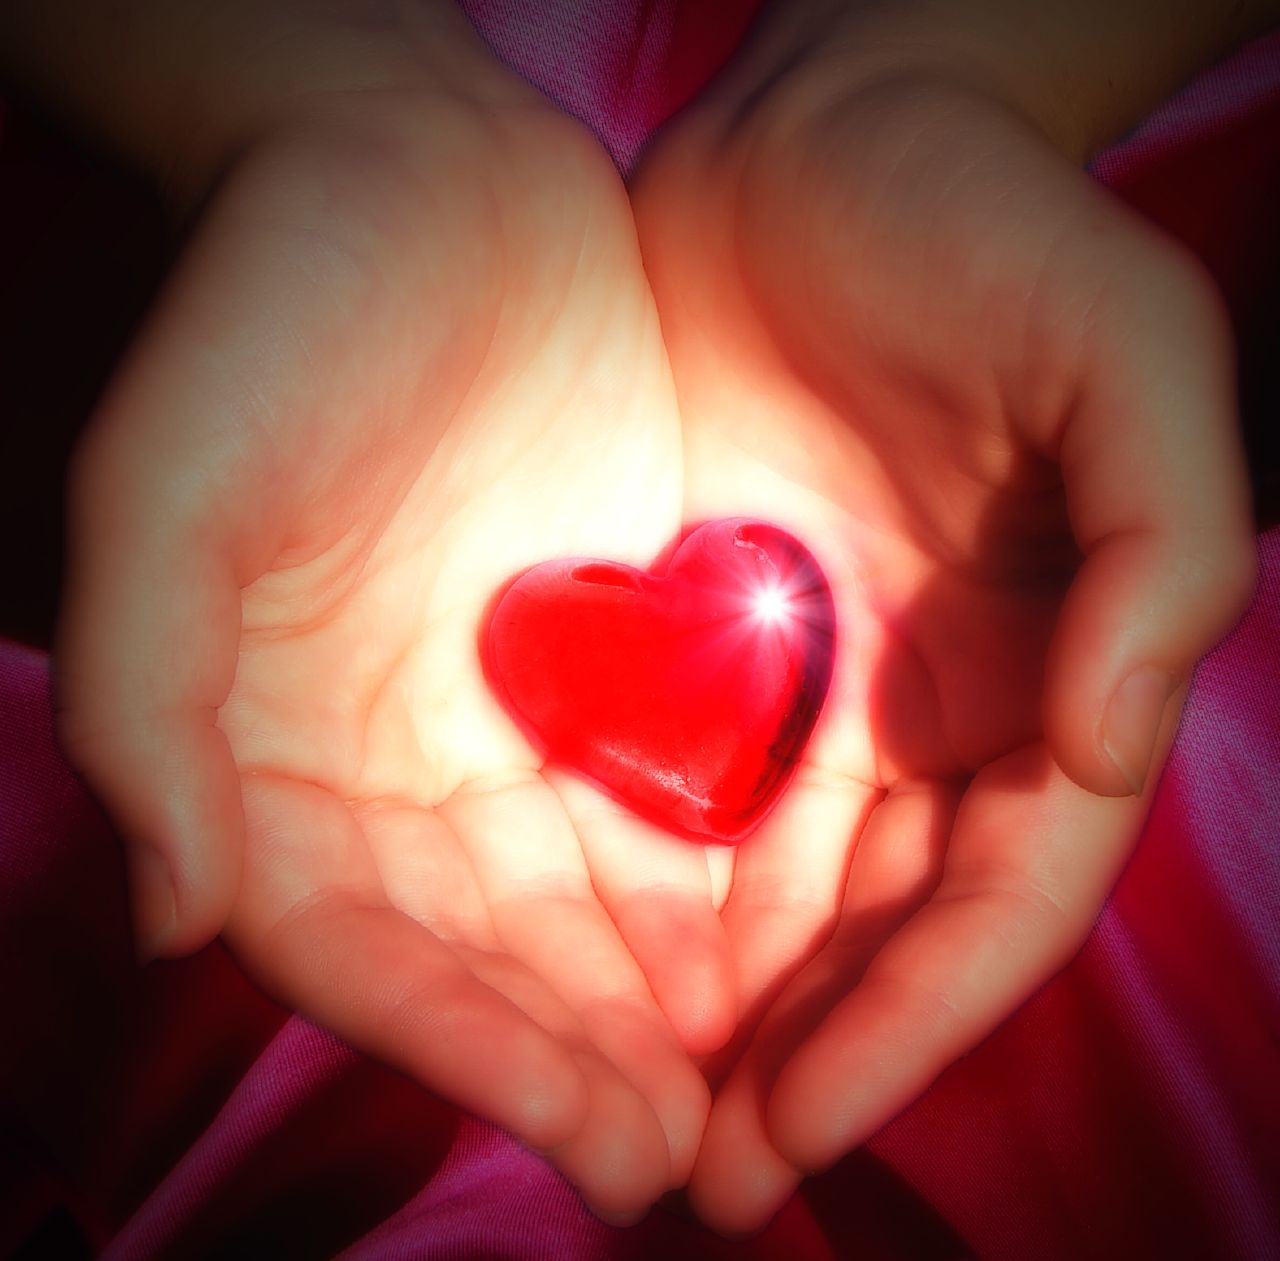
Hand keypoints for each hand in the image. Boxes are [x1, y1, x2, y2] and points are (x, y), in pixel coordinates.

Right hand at [52, 23, 728, 1220]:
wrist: (414, 179)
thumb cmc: (274, 317)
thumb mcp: (172, 485)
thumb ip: (149, 695)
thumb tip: (168, 914)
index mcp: (275, 752)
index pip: (366, 948)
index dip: (472, 1053)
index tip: (603, 1136)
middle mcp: (395, 755)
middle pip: (490, 951)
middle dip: (591, 1058)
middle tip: (706, 1156)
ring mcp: (511, 705)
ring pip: (589, 895)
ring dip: (668, 1002)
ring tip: (767, 1089)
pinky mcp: (613, 644)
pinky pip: (670, 788)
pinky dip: (722, 876)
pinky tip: (795, 941)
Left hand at [634, 2, 1255, 1230]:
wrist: (819, 140)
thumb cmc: (986, 225)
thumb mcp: (1125, 343)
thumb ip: (1163, 536)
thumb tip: (1115, 737)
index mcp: (1040, 670)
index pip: (994, 894)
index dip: (914, 1023)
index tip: (804, 1129)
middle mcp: (928, 703)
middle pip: (874, 929)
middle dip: (803, 1060)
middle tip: (691, 1181)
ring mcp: (808, 675)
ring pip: (767, 890)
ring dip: (710, 1014)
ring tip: (624, 1120)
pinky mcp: (697, 625)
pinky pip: (665, 785)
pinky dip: (630, 888)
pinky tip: (563, 961)